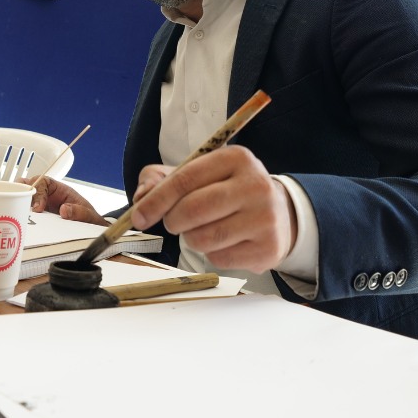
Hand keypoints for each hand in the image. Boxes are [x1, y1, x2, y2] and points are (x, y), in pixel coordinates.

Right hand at [25, 176, 105, 225]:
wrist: (88, 227)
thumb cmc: (87, 217)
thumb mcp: (88, 215)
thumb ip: (78, 212)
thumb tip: (64, 210)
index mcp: (59, 189)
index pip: (44, 182)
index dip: (38, 192)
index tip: (38, 207)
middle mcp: (47, 193)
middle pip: (29, 184)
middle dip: (22, 191)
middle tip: (20, 205)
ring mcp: (40, 202)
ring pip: (23, 194)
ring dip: (18, 199)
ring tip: (15, 210)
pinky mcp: (37, 213)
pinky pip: (24, 207)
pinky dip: (18, 209)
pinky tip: (17, 217)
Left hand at [129, 146, 297, 273]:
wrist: (279, 213)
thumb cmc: (227, 191)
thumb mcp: (198, 173)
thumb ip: (161, 178)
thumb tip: (142, 197)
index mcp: (235, 158)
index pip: (184, 179)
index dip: (156, 200)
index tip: (138, 217)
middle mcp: (255, 185)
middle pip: (192, 210)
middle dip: (172, 221)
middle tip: (174, 222)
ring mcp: (265, 218)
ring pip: (203, 239)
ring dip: (191, 239)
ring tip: (203, 229)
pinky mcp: (268, 248)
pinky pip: (219, 259)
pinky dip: (211, 254)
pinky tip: (224, 242)